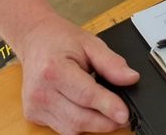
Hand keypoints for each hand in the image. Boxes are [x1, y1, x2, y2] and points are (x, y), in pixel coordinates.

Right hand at [16, 15, 138, 134]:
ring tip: (110, 116)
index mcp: (54, 69)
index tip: (124, 114)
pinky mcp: (34, 115)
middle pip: (78, 118)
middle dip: (105, 122)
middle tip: (124, 118)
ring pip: (70, 129)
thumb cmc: (61, 39)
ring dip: (93, 126)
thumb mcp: (91, 43)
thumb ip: (111, 63)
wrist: (36, 39)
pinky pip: (62, 129)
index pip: (86, 95)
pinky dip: (79, 125)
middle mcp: (41, 92)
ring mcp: (35, 106)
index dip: (108, 106)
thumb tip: (131, 79)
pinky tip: (89, 113)